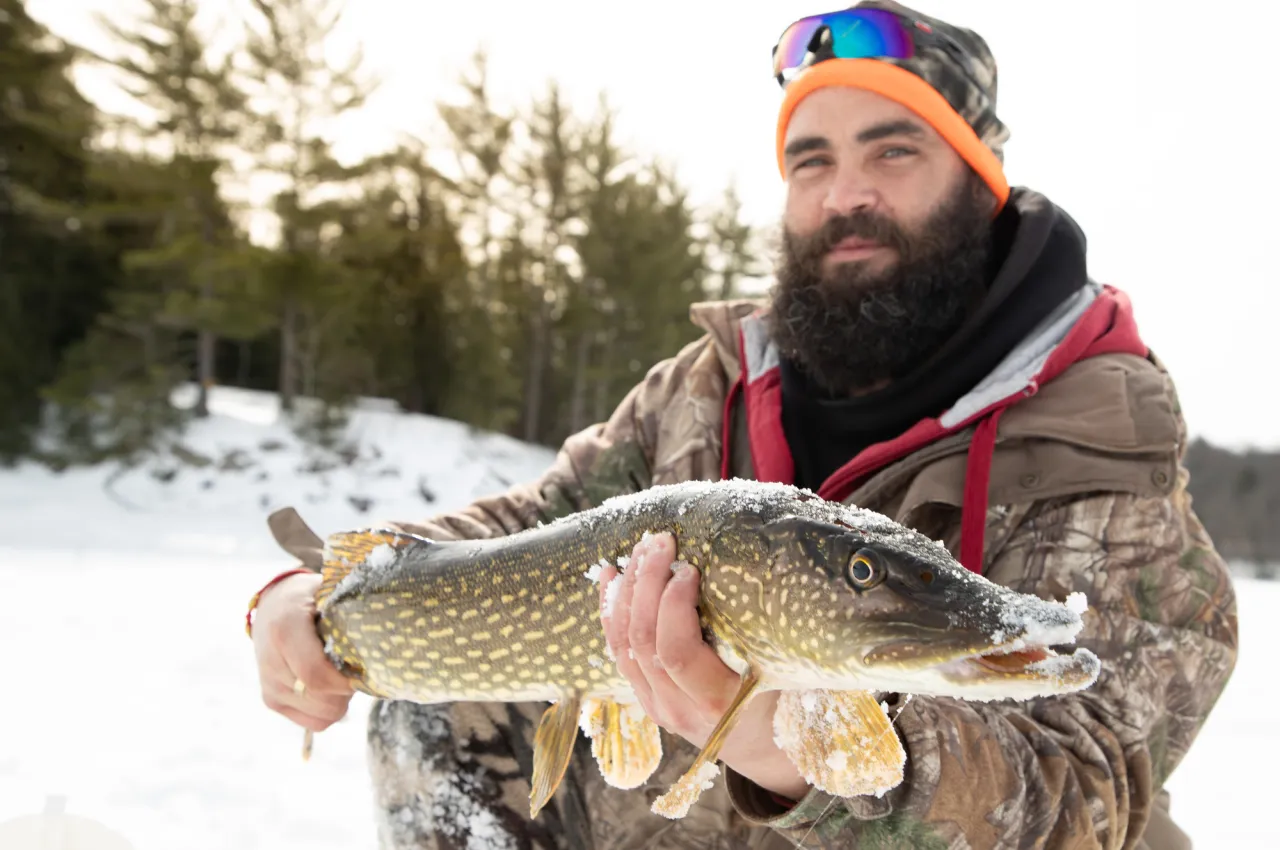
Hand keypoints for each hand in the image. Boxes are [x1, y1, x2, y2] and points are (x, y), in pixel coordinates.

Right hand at [252, 571, 354, 731]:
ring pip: (323, 716)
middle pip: (323, 701)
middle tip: (354, 666)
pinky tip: (330, 685)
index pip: (317, 676)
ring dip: (340, 699)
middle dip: (348, 690)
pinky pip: (315, 722)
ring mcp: (269, 687)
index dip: (347, 681)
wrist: (273, 606)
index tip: (366, 670)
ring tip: (340, 672)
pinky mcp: (272, 701)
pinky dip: (330, 709)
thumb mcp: (330, 592)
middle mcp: (271, 664)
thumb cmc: (311, 597)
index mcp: (284, 630)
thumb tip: (390, 632)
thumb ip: (353, 612)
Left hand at [598, 532, 809, 801]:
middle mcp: (678, 709)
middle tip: (661, 541)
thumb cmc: (786, 704)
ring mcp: (656, 705)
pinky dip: (610, 611)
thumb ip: (772, 641)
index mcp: (718, 705)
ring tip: (637, 550)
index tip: (690, 568)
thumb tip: (776, 577)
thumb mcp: (787, 678)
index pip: (676, 652)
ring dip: (627, 590)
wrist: (764, 751)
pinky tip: (610, 578)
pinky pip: (618, 652)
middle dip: (647, 583)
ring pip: (624, 644)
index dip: (674, 605)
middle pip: (644, 641)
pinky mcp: (644, 697)